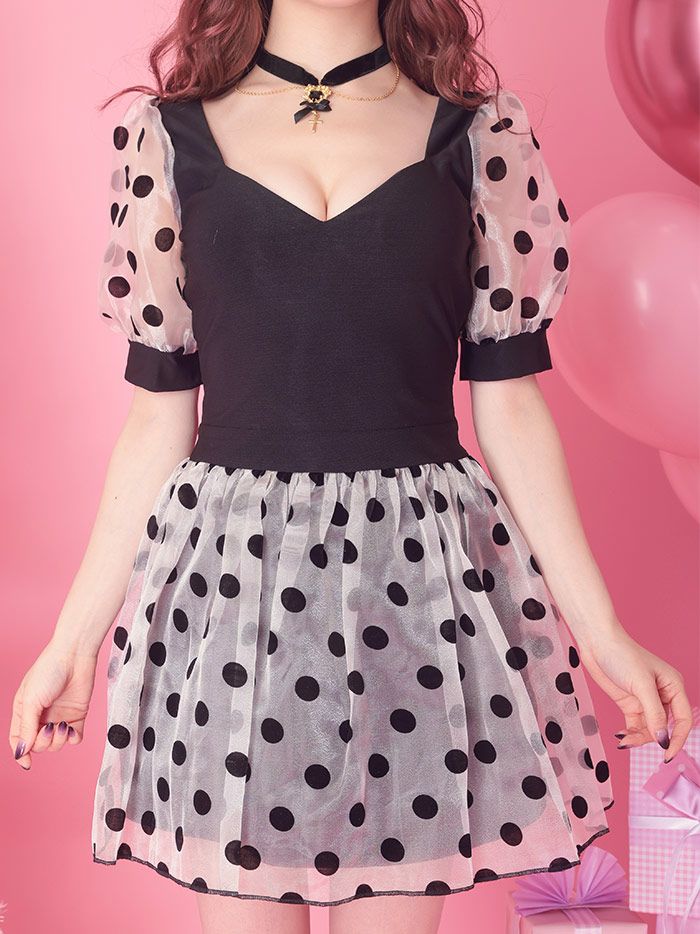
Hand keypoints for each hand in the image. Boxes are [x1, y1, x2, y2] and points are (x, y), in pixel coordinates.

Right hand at [8, 638, 97, 769]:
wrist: (74, 655)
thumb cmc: (48, 672)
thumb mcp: (31, 700)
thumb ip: (27, 728)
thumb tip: (22, 752)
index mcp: (25, 712)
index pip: (19, 739)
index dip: (21, 753)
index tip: (27, 762)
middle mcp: (41, 716)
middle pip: (38, 745)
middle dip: (43, 742)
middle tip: (49, 727)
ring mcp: (60, 716)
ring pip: (56, 744)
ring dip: (58, 740)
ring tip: (62, 725)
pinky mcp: (77, 714)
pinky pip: (75, 737)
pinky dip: (74, 738)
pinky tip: (72, 729)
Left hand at [577, 627, 692, 761]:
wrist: (596, 642)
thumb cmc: (622, 655)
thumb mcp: (641, 685)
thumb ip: (654, 713)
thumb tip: (663, 740)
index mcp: (674, 686)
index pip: (683, 720)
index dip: (678, 739)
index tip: (667, 755)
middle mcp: (662, 695)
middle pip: (665, 727)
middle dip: (651, 738)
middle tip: (632, 742)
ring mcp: (645, 700)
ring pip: (649, 729)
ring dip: (638, 737)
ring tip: (623, 739)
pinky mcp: (630, 702)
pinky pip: (635, 725)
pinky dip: (630, 733)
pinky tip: (620, 735)